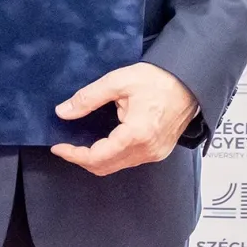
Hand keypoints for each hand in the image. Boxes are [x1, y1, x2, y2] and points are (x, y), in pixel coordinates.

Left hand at [51, 62, 198, 175]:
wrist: (188, 83)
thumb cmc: (157, 80)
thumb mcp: (117, 82)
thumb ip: (88, 98)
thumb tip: (63, 112)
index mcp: (137, 134)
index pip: (98, 157)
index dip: (74, 155)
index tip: (58, 148)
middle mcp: (148, 150)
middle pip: (106, 166)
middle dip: (81, 159)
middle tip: (64, 147)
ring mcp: (155, 153)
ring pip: (117, 166)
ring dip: (96, 159)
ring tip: (78, 144)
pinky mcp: (158, 151)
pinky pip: (129, 161)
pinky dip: (111, 156)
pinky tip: (100, 143)